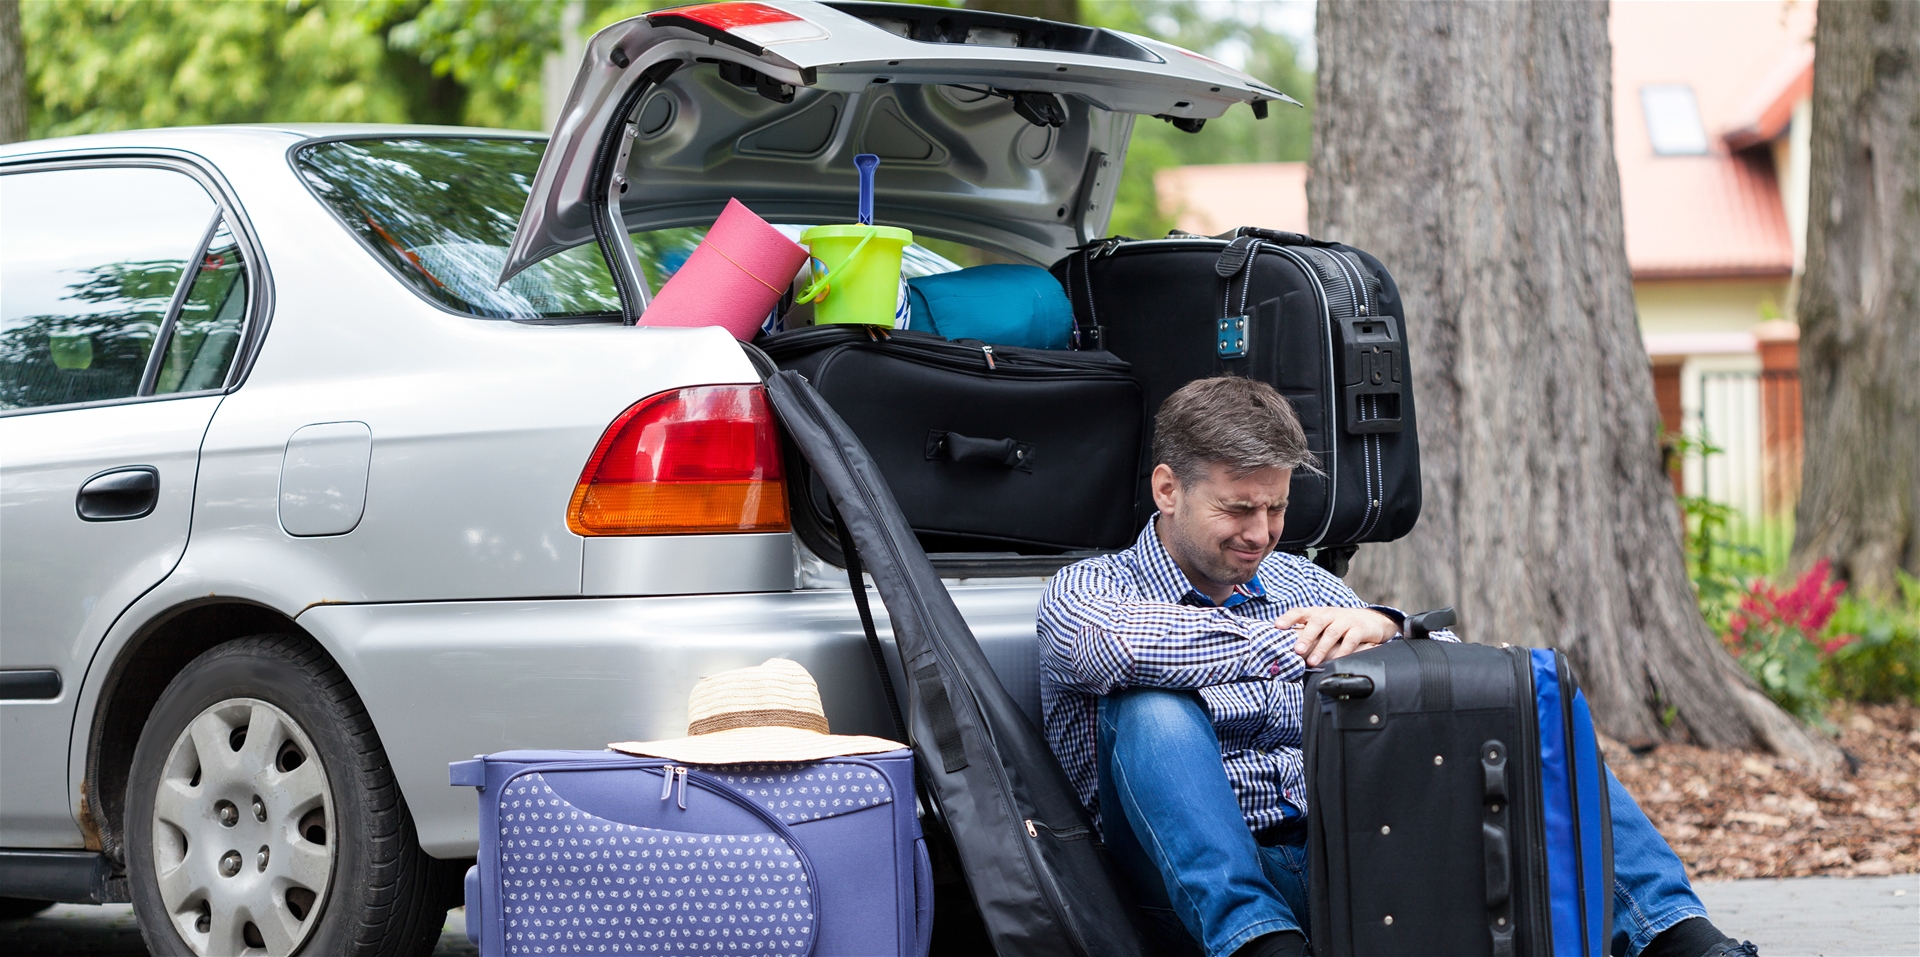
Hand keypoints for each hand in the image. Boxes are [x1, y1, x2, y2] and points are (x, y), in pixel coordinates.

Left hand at [1278, 607, 1398, 666]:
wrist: (1371, 620)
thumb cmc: (1340, 624)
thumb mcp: (1323, 624)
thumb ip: (1307, 632)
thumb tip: (1284, 647)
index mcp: (1318, 612)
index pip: (1300, 611)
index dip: (1288, 618)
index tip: (1277, 626)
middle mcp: (1330, 614)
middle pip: (1316, 622)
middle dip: (1306, 636)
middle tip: (1297, 650)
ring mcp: (1345, 620)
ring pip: (1332, 632)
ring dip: (1321, 648)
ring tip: (1312, 662)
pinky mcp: (1359, 628)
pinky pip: (1350, 640)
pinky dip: (1343, 652)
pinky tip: (1336, 661)